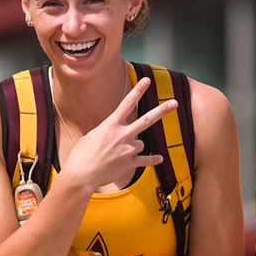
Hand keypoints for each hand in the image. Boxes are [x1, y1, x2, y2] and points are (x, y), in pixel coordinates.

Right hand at [62, 78, 176, 191]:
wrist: (81, 175)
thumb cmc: (81, 155)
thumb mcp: (92, 135)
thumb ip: (108, 131)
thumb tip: (117, 133)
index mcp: (111, 125)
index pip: (127, 103)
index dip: (138, 90)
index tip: (147, 80)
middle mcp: (122, 135)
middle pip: (147, 120)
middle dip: (162, 110)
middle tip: (174, 102)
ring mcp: (128, 150)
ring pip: (140, 143)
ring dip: (133, 146)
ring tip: (117, 154)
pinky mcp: (130, 164)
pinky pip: (146, 160)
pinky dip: (152, 159)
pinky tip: (160, 158)